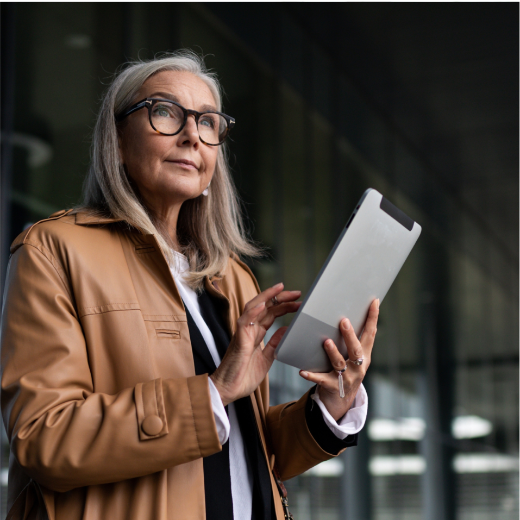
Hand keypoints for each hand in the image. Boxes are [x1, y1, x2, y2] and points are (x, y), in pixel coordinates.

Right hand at [210, 283, 300, 405]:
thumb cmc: (243, 376)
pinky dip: (253, 312)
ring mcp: (243, 333)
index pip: (270, 314)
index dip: (283, 306)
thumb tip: (285, 330)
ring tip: (281, 289)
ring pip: (253, 308)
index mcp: (255, 335)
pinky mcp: (238, 340)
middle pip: (265, 307)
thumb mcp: (266, 359)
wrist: (228, 390)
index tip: (298, 302)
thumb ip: (274, 344)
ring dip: (267, 297)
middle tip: (297, 293)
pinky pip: (244, 322)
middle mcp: (249, 330)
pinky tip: (263, 304)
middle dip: (280, 298)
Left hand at [299, 299, 378, 420]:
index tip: (374, 301)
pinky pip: (321, 380)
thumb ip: (352, 339)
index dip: (373, 318)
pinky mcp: (333, 387)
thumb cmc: (346, 370)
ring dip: (333, 352)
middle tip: (343, 321)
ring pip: (340, 364)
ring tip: (326, 342)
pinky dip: (312, 375)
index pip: (370, 334)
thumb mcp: (353, 356)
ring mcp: (347, 378)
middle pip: (356, 350)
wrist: (342, 401)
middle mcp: (358, 366)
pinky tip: (302, 371)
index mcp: (364, 355)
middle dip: (350, 335)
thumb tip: (345, 311)